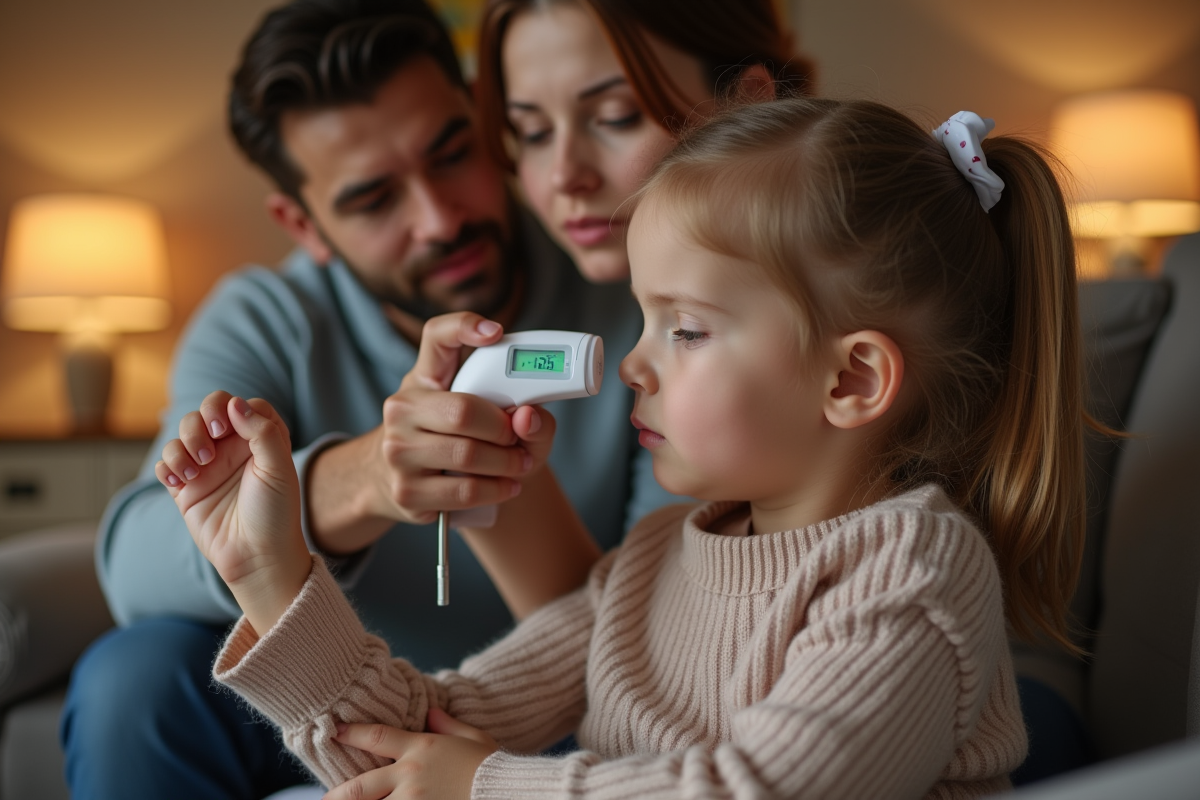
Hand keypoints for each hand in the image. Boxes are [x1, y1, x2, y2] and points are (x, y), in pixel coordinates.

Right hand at [155, 391, 309, 632]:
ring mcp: (207, 467)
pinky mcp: (186, 488)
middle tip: (208, 449)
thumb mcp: (278, 468)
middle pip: (204, 413)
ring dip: (181, 448)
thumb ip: (262, 432)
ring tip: (194, 473)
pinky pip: (166, 464)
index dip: (229, 408)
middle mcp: (232, 449)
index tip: (226, 430)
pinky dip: (166, 467)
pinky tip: (179, 482)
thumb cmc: (275, 512)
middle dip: (198, 424)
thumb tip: (235, 403)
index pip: (238, 405)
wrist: (256, 556)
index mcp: (259, 440)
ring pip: (181, 435)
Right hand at [309, 313, 558, 554]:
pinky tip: (507, 485)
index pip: (437, 336)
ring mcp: (397, 452)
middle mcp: (401, 409)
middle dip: (504, 429)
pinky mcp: (406, 491)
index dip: (465, 327)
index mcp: (423, 378)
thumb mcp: (477, 411)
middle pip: (464, 411)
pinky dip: (497, 490)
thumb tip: (529, 416)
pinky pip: (464, 492)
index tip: (496, 332)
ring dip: (507, 464)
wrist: (402, 483)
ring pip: (467, 456)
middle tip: (519, 438)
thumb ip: (519, 403)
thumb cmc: (451, 438)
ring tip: (519, 464)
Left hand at [324, 708, 497, 799]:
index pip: (376, 737)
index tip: (335, 731)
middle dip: (336, 796)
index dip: (352, 733)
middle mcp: (409, 775)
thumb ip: (449, 725)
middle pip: (359, 788)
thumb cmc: (492, 765)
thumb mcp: (474, 738)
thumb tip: (431, 711)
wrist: (507, 791)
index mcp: (421, 748)